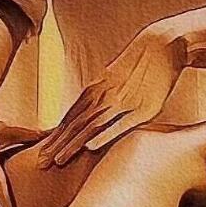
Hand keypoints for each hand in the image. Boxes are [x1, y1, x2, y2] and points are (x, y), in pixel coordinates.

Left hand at [38, 21, 185, 166]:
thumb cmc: (143, 62)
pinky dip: (104, 135)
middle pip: (75, 123)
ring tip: (59, 160)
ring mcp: (122, 101)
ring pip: (92, 126)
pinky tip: (90, 148)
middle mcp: (104, 95)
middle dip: (57, 144)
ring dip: (74, 144)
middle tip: (41, 162)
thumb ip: (103, 91)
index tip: (42, 151)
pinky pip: (120, 124)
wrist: (164, 43)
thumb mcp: (117, 75)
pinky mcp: (142, 108)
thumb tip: (90, 105)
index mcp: (97, 88)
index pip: (71, 116)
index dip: (56, 135)